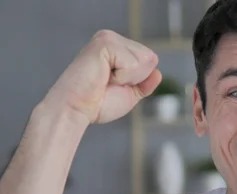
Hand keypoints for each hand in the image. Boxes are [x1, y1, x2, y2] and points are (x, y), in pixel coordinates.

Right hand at [42, 30, 161, 123]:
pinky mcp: (104, 43)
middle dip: (135, 78)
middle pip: (150, 58)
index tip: (114, 85)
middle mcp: (111, 38)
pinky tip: (103, 77)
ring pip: (144, 60)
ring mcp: (107, 38)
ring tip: (105, 80)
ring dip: (128, 78)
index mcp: (117, 47)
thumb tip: (158, 72)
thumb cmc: (97, 103)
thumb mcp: (129, 94)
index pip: (151, 59)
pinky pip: (132, 63)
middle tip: (109, 84)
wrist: (76, 110)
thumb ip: (144, 83)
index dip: (139, 79)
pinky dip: (122, 77)